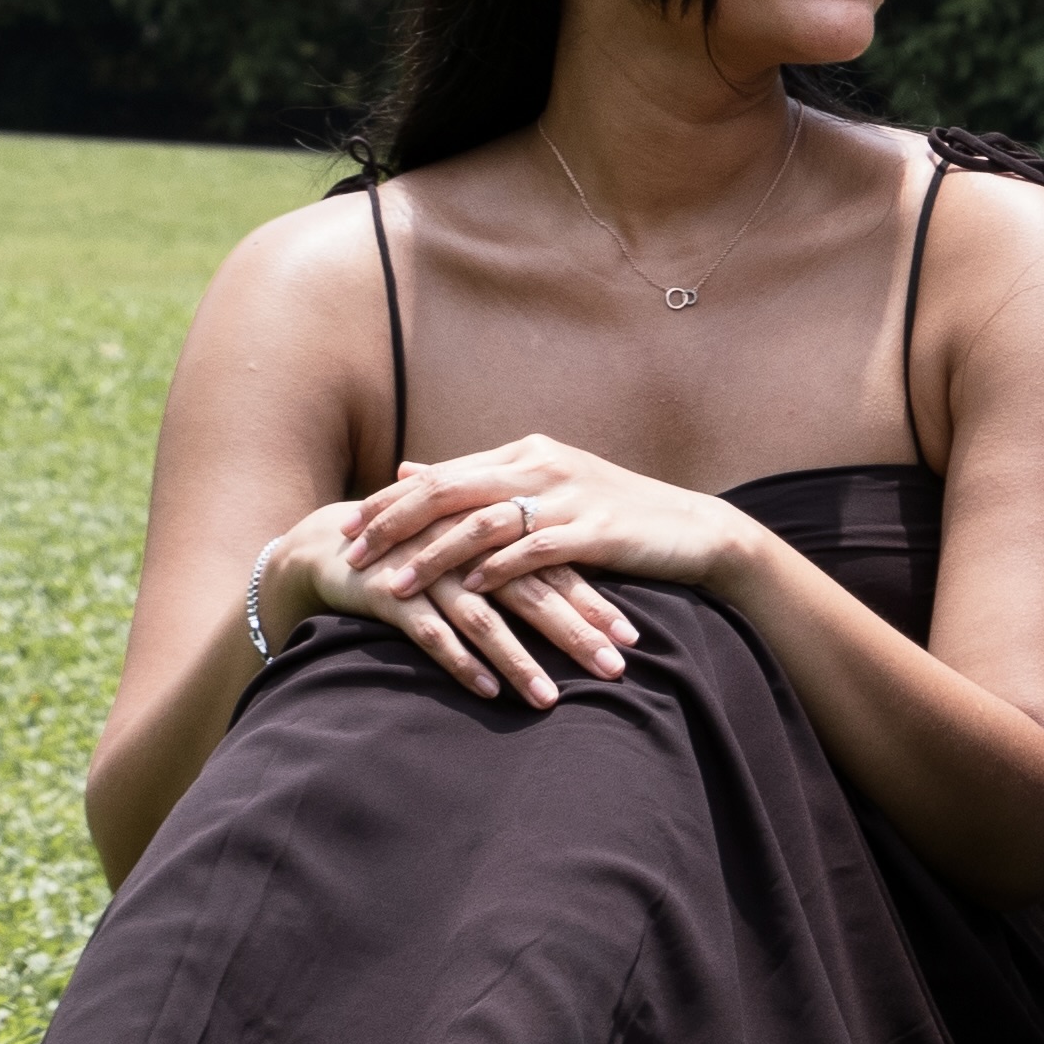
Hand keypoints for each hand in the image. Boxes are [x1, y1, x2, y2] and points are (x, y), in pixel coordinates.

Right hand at [274, 472, 642, 712]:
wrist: (334, 545)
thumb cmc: (418, 551)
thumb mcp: (471, 551)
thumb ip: (521, 565)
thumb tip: (583, 599)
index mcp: (493, 530)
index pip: (557, 565)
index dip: (596, 600)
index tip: (634, 637)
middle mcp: (467, 546)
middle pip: (532, 590)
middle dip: (576, 633)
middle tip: (616, 669)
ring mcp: (428, 569)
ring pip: (484, 618)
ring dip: (519, 661)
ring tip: (550, 700)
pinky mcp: (391, 594)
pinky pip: (431, 633)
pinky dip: (460, 663)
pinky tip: (488, 692)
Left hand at [346, 438, 760, 643]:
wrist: (694, 530)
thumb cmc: (615, 518)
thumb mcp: (543, 489)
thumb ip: (478, 482)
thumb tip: (407, 472)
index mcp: (527, 453)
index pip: (444, 472)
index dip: (393, 501)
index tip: (349, 525)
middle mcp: (542, 465)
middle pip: (452, 489)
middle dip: (396, 523)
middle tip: (351, 551)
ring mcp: (570, 495)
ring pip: (485, 520)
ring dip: (434, 554)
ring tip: (394, 583)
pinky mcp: (596, 529)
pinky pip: (535, 549)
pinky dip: (497, 569)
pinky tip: (467, 591)